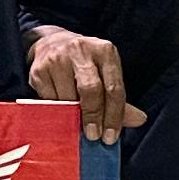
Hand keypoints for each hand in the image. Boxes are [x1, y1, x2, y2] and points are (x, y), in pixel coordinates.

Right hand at [28, 27, 142, 144]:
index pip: (114, 88)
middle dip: (93, 116)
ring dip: (72, 116)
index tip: (111, 136)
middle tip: (94, 136)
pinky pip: (49, 100)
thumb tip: (139, 120)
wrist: (51, 43)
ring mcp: (57, 59)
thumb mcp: (105, 74)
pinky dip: (57, 111)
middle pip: (91, 90)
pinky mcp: (38, 70)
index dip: (114, 115)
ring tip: (76, 122)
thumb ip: (118, 98)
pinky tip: (60, 110)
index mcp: (104, 51)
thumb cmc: (85, 64)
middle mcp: (81, 50)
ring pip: (67, 98)